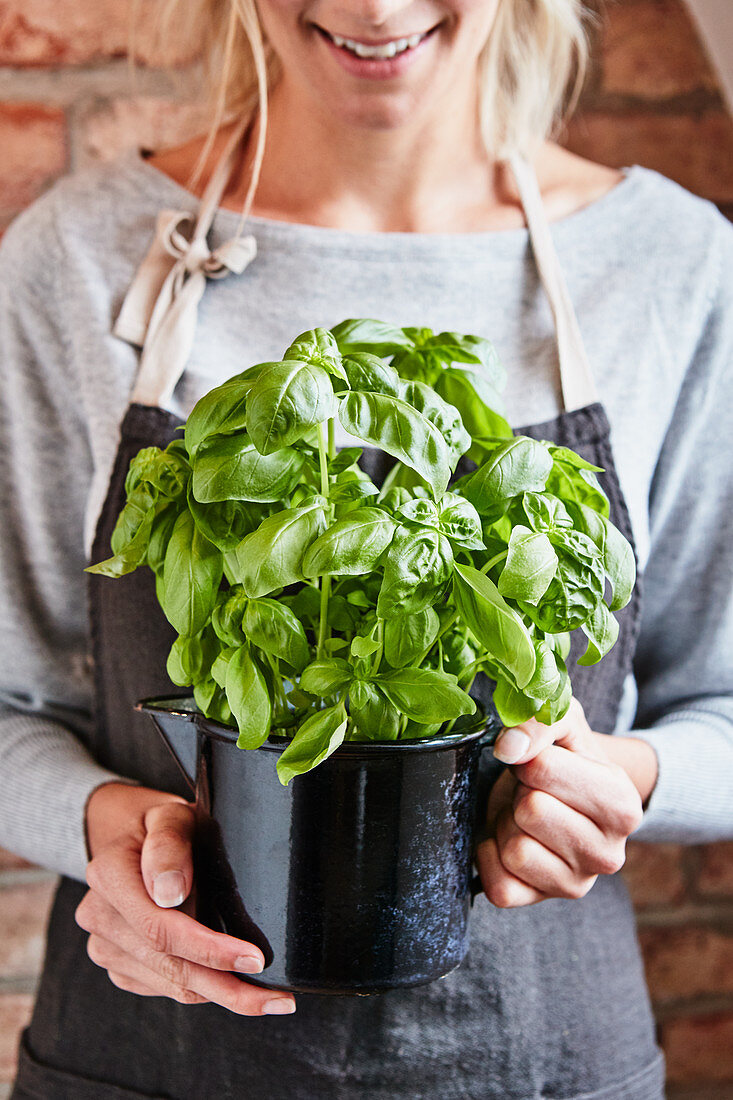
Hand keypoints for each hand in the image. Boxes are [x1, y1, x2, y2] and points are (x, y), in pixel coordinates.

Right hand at [75, 782, 295, 1014]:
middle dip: (226, 987)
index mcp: (109, 874)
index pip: (159, 927)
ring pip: (171, 984)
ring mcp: (106, 945)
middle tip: (277, 1000)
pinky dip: (202, 987)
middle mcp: (99, 915)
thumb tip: (168, 893)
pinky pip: (165, 987)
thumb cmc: (165, 823)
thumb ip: (169, 844)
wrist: (138, 836)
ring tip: (265, 995)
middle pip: (168, 965)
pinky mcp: (120, 965)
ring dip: (220, 992)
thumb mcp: (174, 815)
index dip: (209, 949)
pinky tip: (229, 977)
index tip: (253, 959)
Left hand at [475, 698, 656, 908]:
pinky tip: (507, 840)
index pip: (544, 770)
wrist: (559, 793)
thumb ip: (540, 721)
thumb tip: (509, 748)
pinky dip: (489, 856)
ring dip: (506, 824)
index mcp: (623, 806)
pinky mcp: (541, 901)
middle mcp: (610, 854)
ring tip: (525, 816)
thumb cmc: (564, 754)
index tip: (541, 763)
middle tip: (532, 792)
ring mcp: (578, 884)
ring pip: (515, 850)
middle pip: (530, 811)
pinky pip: (499, 886)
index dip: (530, 759)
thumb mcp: (562, 720)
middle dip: (520, 793)